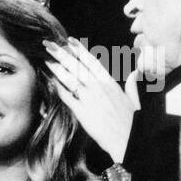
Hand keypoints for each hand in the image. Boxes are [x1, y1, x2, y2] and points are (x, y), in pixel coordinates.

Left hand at [43, 37, 135, 162]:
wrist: (129, 139)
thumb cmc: (132, 122)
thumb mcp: (134, 100)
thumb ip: (132, 85)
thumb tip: (135, 73)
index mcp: (110, 83)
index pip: (92, 62)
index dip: (79, 50)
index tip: (69, 41)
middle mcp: (98, 87)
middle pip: (77, 66)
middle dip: (62, 54)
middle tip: (49, 44)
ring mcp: (89, 99)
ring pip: (70, 78)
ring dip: (56, 67)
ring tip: (45, 58)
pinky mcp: (82, 112)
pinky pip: (67, 97)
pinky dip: (58, 88)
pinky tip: (49, 80)